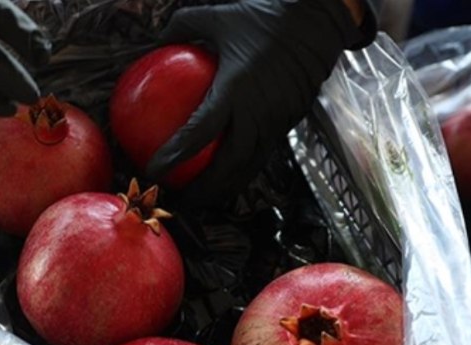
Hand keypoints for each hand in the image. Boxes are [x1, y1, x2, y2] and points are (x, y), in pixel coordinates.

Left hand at [146, 0, 366, 200]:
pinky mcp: (287, 124)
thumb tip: (155, 41)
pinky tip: (226, 175)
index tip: (154, 170)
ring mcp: (275, 122)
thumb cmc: (264, 18)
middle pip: (227, 167)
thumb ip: (183, 28)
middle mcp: (257, 114)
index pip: (200, 131)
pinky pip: (261, 155)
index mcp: (235, 89)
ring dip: (224, 189)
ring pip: (248, 168)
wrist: (316, 24)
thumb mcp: (217, 17)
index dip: (175, 155)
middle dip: (202, 191)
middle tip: (177, 200)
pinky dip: (242, 171)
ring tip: (201, 199)